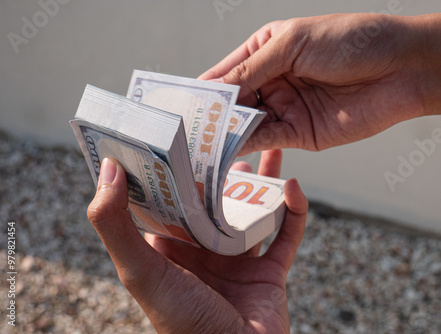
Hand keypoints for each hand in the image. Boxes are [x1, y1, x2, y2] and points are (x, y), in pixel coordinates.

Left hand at [87, 150, 307, 332]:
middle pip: (214, 200)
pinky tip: (292, 186)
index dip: (172, 168)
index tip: (177, 134)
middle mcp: (203, 252)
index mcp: (170, 249)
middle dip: (222, 169)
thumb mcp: (142, 271)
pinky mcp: (270, 272)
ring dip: (261, 182)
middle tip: (227, 136)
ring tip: (266, 149)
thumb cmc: (183, 321)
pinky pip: (286, 234)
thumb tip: (107, 169)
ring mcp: (238, 261)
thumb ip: (115, 225)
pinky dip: (294, 211)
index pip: (169, 199)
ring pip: (252, 211)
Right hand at [199, 13, 440, 154]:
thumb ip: (251, 70)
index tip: (174, 104)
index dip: (200, 89)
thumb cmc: (351, 42)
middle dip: (208, 116)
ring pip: (244, 124)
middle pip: (230, 102)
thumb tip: (212, 90)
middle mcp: (271, 80)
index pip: (224, 73)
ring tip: (196, 145)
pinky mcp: (299, 133)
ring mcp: (284, 108)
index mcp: (266, 51)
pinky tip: (226, 151)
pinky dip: (245, 146)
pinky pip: (265, 140)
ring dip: (223, 134)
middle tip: (180, 132)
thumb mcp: (293, 44)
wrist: (402, 69)